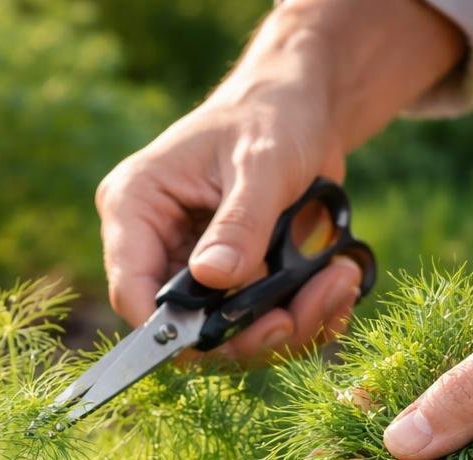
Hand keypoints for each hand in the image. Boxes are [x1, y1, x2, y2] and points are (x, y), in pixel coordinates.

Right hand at [94, 0, 462, 367]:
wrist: (303, 109)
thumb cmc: (272, 115)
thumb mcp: (262, 161)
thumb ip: (241, 222)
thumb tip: (215, 278)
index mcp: (136, 208)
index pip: (131, 289)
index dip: (168, 330)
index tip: (224, 336)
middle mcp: (159, 248)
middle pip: (186, 328)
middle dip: (248, 333)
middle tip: (302, 312)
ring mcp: (197, 271)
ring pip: (231, 336)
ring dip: (291, 324)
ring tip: (340, 281)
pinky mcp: (235, 285)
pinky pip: (264, 325)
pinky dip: (308, 317)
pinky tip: (339, 284)